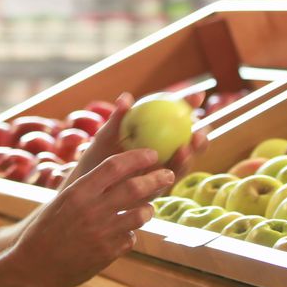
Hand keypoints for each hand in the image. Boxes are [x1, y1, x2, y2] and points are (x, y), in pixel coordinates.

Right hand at [4, 149, 174, 286]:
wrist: (34, 267)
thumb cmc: (46, 230)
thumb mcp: (63, 201)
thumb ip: (89, 186)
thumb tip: (116, 169)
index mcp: (78, 192)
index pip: (114, 166)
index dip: (137, 157)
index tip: (152, 153)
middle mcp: (91, 210)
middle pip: (135, 188)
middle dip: (157, 179)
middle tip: (168, 175)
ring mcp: (102, 233)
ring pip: (141, 214)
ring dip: (148, 208)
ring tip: (148, 207)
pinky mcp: (108, 254)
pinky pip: (131, 237)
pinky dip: (131, 232)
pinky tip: (125, 231)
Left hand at [65, 91, 208, 188]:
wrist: (86, 183)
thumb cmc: (97, 154)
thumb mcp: (106, 137)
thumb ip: (117, 119)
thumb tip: (126, 98)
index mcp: (156, 134)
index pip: (177, 118)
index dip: (190, 106)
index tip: (197, 95)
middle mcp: (164, 154)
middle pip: (189, 145)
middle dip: (200, 139)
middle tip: (198, 131)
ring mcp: (161, 173)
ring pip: (182, 165)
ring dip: (188, 158)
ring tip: (185, 148)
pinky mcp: (155, 191)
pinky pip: (167, 183)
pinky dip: (170, 175)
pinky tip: (169, 170)